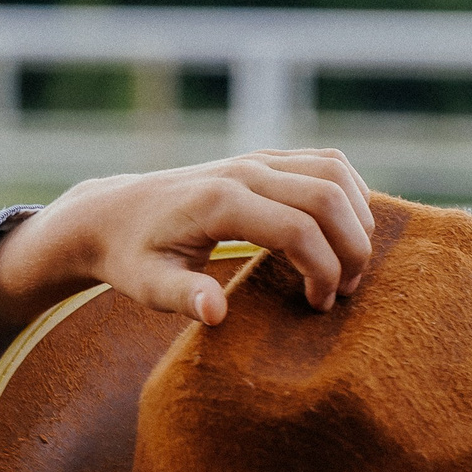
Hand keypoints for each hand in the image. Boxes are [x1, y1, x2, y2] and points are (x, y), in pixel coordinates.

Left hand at [0, 150, 373, 369]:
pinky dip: (351, 196)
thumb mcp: (148, 285)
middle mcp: (245, 171)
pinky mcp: (267, 158)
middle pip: (329, 198)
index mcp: (219, 202)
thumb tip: (216, 313)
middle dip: (352, 249)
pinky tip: (343, 233)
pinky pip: (329, 164)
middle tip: (344, 291)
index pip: (298, 230)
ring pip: (337, 174)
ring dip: (358, 220)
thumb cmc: (133, 256)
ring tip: (349, 264)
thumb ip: (183, 297)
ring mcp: (259, 159)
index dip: (323, 271)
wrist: (113, 212)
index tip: (317, 306)